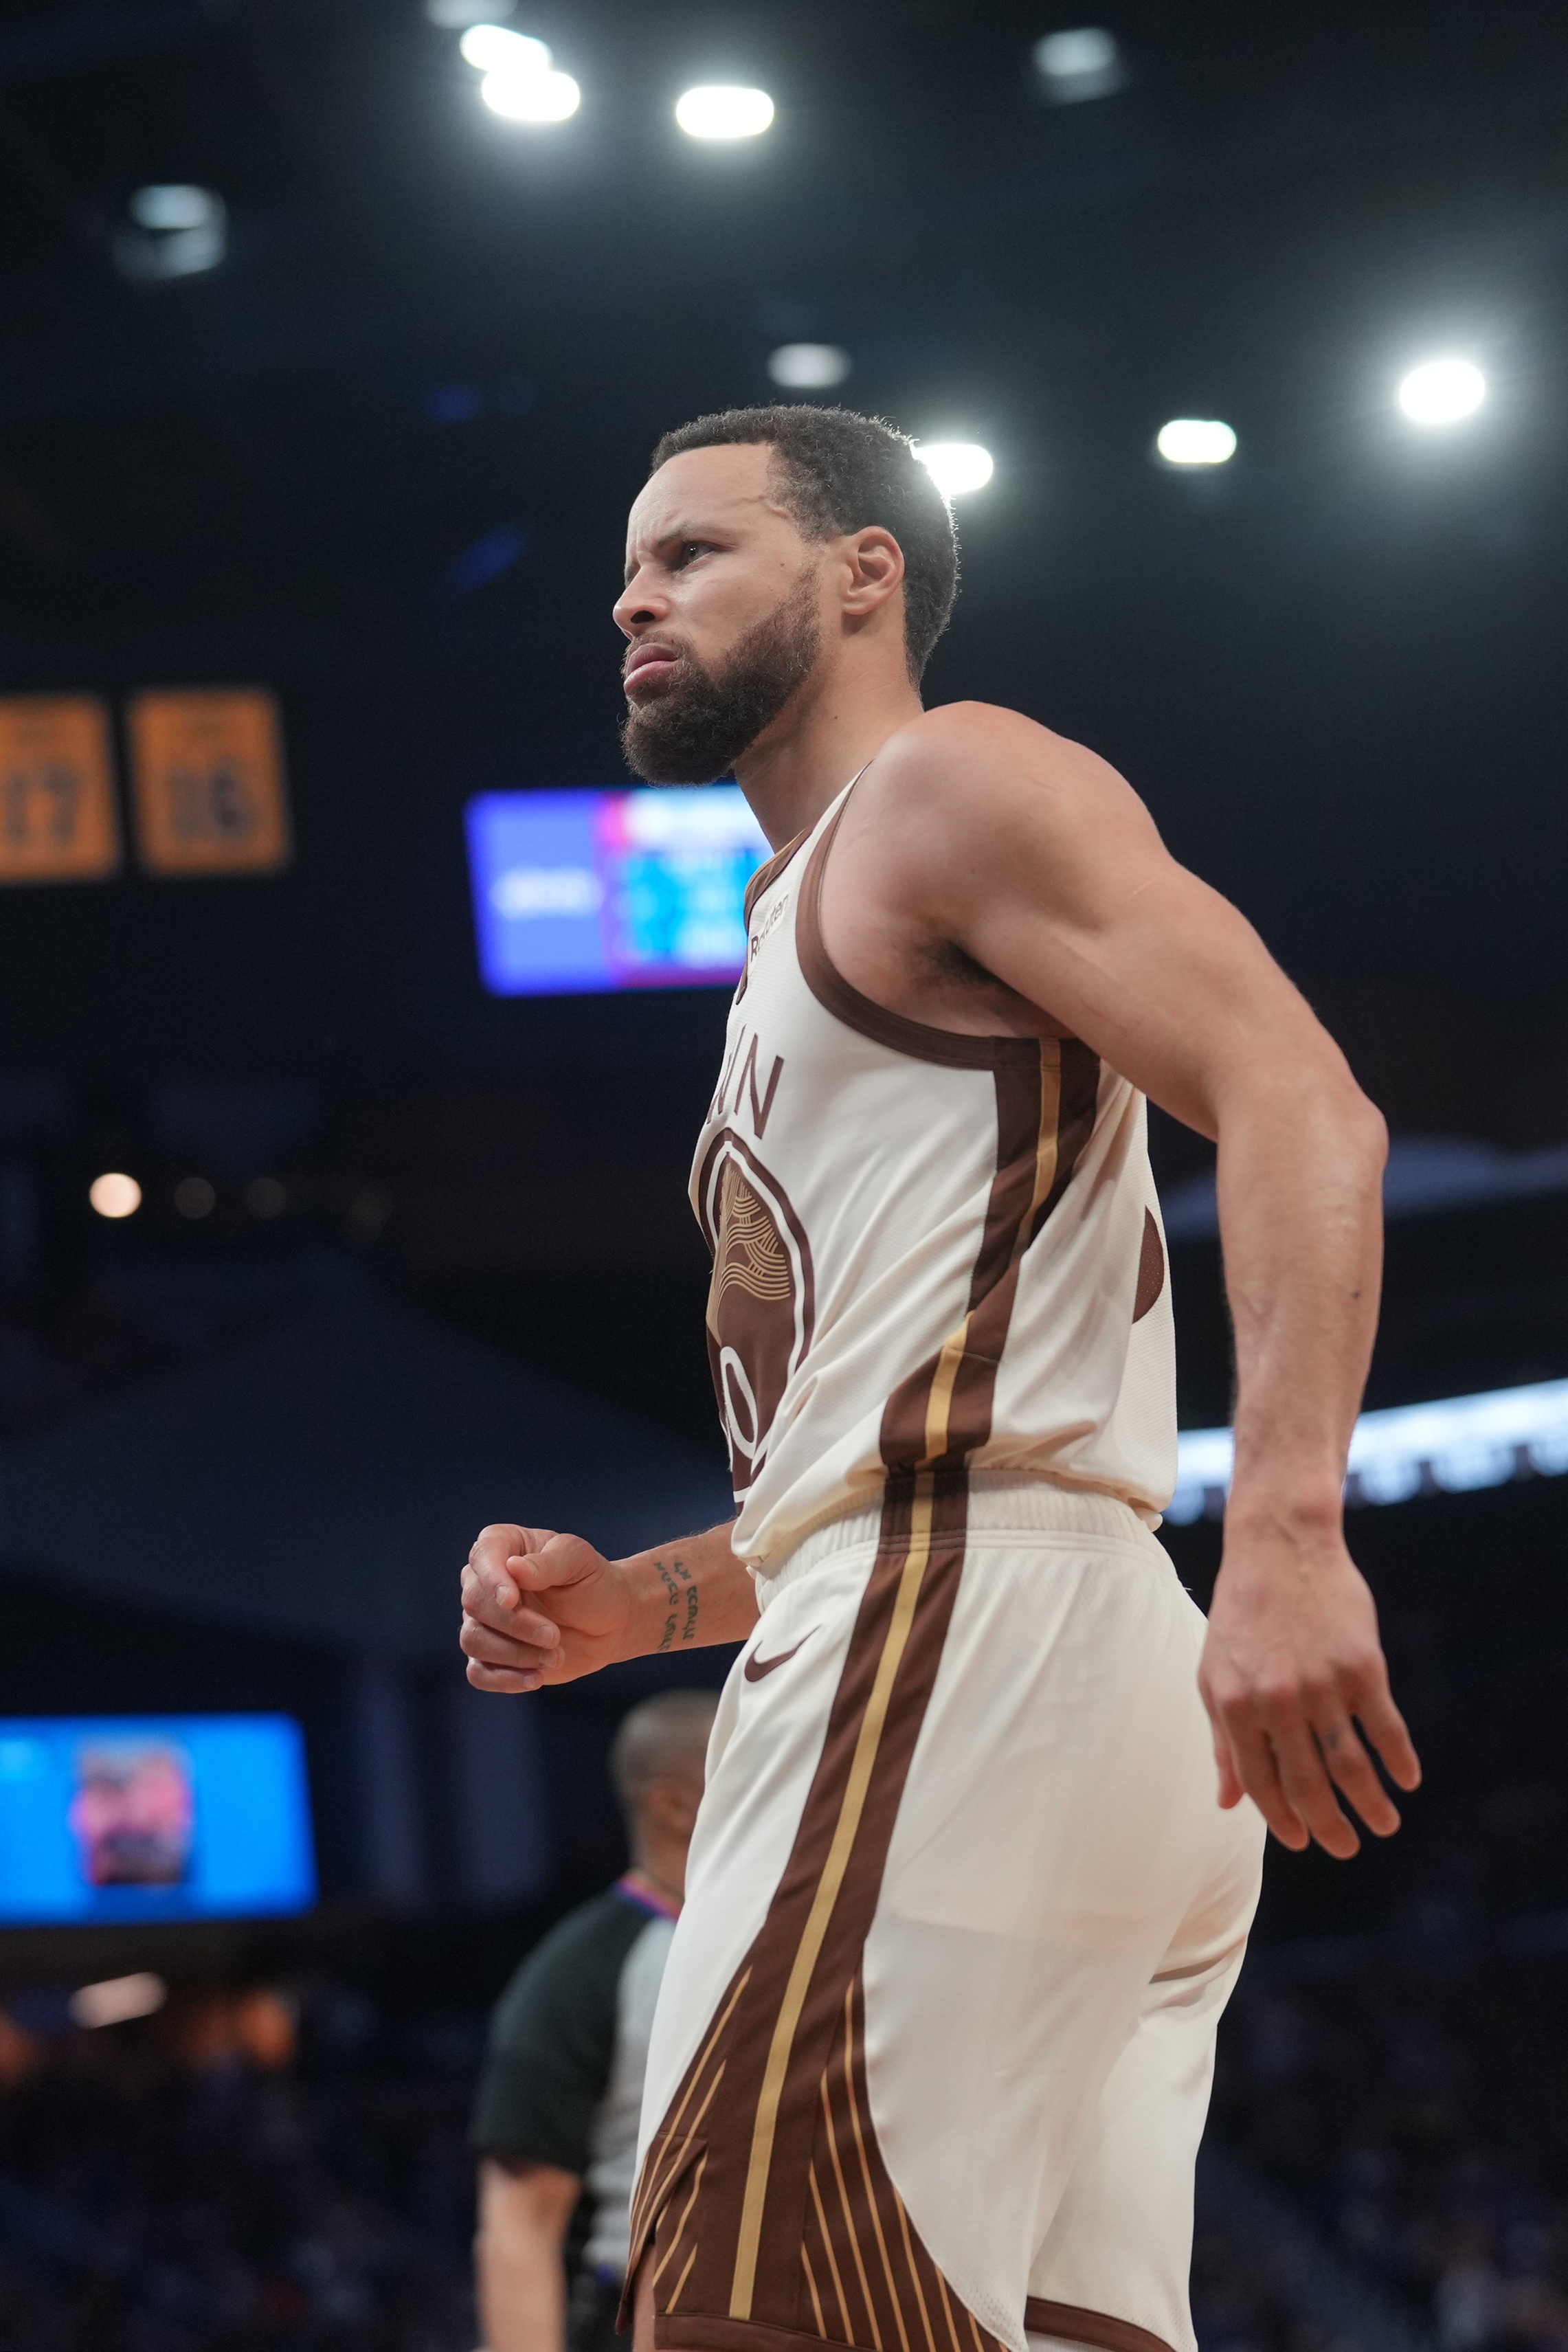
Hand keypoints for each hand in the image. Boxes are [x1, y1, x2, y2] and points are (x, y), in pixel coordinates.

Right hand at [460, 1523, 632, 1692]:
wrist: (610, 1622)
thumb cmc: (593, 1583)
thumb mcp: (579, 1561)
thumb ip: (547, 1563)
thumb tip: (512, 1568)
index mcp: (504, 1547)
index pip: (482, 1556)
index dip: (492, 1579)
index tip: (512, 1600)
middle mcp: (486, 1583)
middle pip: (475, 1603)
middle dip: (515, 1624)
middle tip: (553, 1635)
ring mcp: (486, 1621)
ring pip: (473, 1640)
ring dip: (515, 1653)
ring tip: (555, 1655)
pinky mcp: (492, 1657)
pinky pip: (478, 1673)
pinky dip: (504, 1679)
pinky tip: (536, 1678)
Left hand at [1198, 1521, 1420, 1857]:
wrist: (1279, 1548)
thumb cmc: (1241, 1616)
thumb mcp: (1215, 1676)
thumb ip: (1224, 1741)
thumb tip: (1228, 1803)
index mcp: (1237, 1707)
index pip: (1262, 1784)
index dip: (1283, 1820)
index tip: (1301, 1842)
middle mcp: (1280, 1703)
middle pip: (1310, 1785)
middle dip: (1330, 1826)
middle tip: (1346, 1848)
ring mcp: (1324, 1686)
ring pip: (1352, 1767)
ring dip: (1371, 1805)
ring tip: (1384, 1826)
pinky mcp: (1364, 1668)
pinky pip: (1387, 1729)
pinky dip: (1400, 1761)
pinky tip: (1407, 1780)